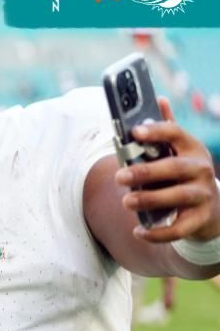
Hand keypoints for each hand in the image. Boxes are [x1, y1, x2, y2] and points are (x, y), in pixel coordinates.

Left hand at [115, 97, 219, 241]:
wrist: (210, 210)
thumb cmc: (181, 175)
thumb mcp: (177, 151)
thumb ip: (166, 129)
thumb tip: (158, 98)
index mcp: (191, 148)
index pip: (176, 133)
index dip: (156, 131)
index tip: (134, 132)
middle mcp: (201, 169)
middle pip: (174, 168)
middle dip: (145, 172)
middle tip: (119, 176)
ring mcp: (203, 195)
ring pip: (177, 196)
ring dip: (150, 199)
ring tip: (126, 201)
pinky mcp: (200, 219)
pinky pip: (179, 228)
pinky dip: (158, 232)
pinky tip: (138, 231)